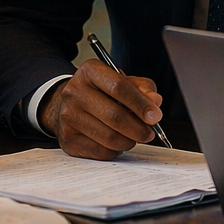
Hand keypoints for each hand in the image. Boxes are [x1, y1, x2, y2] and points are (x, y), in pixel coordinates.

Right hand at [40, 60, 162, 159]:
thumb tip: (155, 102)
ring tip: (134, 137)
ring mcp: (68, 116)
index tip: (155, 116)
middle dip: (138, 128)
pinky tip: (117, 142)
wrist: (70, 105)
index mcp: (89, 71)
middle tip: (149, 133)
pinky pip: (101, 151)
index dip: (140, 104)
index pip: (119, 87)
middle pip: (114, 115)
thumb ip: (142, 89)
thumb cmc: (101, 93)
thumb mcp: (122, 81)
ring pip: (109, 137)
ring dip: (129, 141)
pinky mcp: (68, 138)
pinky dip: (115, 150)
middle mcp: (74, 92)